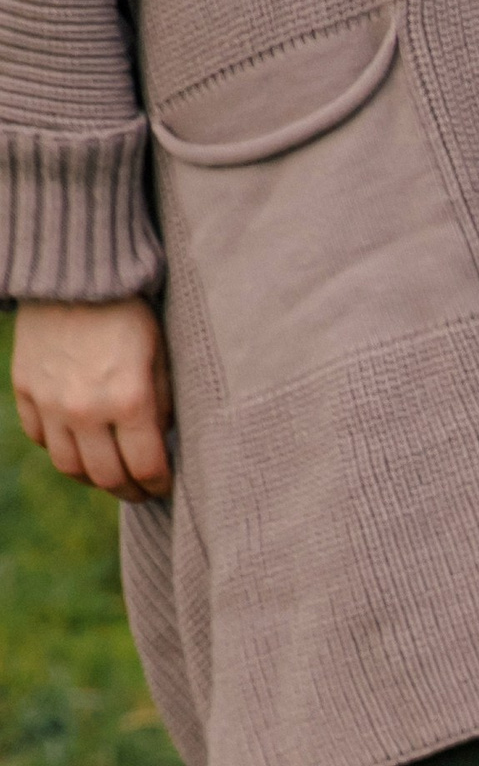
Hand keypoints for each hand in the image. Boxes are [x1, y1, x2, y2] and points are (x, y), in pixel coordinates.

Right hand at [10, 297, 173, 500]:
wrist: (76, 274)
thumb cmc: (130, 315)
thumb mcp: (161, 359)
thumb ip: (162, 408)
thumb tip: (160, 447)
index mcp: (130, 402)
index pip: (147, 469)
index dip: (160, 486)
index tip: (165, 487)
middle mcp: (87, 409)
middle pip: (107, 478)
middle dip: (129, 491)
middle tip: (140, 489)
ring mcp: (50, 401)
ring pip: (70, 466)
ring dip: (92, 477)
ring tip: (109, 472)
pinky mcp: (25, 388)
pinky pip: (40, 438)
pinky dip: (60, 447)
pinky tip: (78, 443)